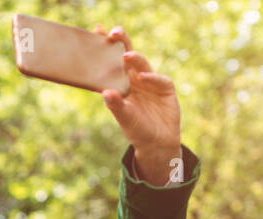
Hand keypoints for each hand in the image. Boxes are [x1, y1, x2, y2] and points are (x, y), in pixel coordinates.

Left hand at [95, 25, 181, 181]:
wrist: (158, 143)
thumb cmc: (137, 129)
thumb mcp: (124, 119)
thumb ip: (116, 106)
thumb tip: (105, 93)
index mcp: (122, 83)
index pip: (112, 62)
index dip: (106, 47)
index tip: (97, 31)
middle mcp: (135, 79)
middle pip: (127, 56)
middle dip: (121, 43)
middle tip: (113, 32)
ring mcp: (151, 81)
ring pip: (142, 65)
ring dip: (134, 59)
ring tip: (125, 56)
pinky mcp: (165, 87)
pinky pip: (158, 80)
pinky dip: (151, 78)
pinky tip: (143, 77)